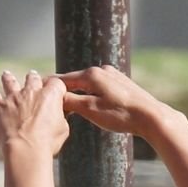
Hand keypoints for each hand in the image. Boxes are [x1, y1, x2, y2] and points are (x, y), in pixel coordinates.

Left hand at [0, 69, 69, 157]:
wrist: (26, 149)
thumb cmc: (47, 142)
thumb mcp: (63, 129)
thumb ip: (61, 117)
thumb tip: (60, 116)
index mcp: (50, 95)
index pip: (56, 83)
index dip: (57, 87)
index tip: (57, 91)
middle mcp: (31, 92)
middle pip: (33, 78)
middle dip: (33, 78)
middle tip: (33, 77)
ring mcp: (14, 98)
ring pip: (10, 82)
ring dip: (9, 78)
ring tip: (6, 74)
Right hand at [57, 66, 171, 137]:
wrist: (151, 116)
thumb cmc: (121, 115)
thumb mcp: (90, 110)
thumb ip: (71, 102)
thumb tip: (55, 98)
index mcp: (91, 74)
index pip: (63, 79)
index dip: (50, 87)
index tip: (36, 90)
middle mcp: (101, 70)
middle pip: (75, 80)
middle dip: (63, 91)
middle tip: (48, 100)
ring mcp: (112, 75)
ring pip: (87, 84)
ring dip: (77, 93)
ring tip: (67, 105)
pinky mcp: (121, 83)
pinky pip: (98, 87)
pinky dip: (90, 94)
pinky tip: (88, 103)